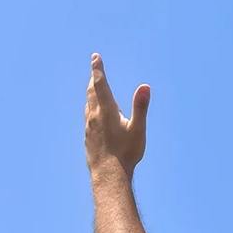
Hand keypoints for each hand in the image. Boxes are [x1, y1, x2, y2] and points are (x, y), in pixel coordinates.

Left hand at [85, 54, 149, 181]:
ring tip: (93, 89)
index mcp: (106, 110)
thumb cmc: (126, 152)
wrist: (108, 175)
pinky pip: (88, 118)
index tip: (95, 57)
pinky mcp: (88, 138)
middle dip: (94, 79)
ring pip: (88, 105)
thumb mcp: (138, 128)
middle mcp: (94, 116)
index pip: (100, 84)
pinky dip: (91, 109)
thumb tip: (145, 86)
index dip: (97, 69)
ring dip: (91, 94)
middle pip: (91, 92)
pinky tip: (94, 116)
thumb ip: (140, 106)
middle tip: (95, 69)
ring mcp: (89, 128)